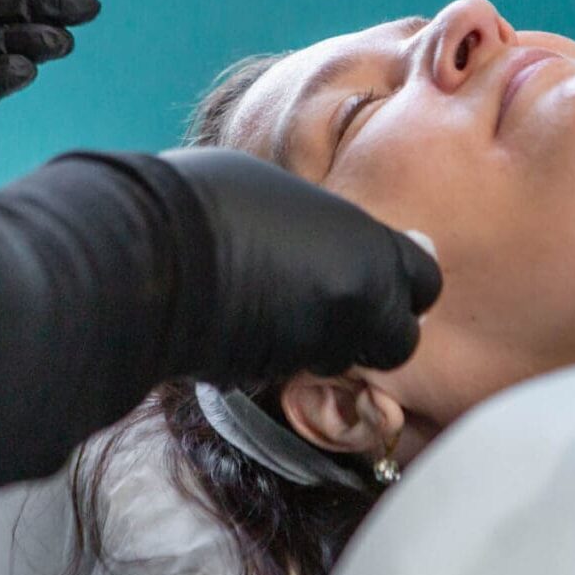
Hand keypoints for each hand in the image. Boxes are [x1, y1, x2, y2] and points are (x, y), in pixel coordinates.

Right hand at [156, 148, 442, 385]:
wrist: (150, 255)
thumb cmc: (213, 202)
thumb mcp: (289, 195)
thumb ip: (338, 228)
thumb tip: (362, 242)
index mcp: (369, 250)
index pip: (424, 281)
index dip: (401, 281)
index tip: (375, 271)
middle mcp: (355, 307)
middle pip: (400, 340)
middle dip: (378, 328)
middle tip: (339, 302)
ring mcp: (315, 347)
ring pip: (348, 359)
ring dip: (329, 340)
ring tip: (282, 303)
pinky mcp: (272, 379)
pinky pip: (300, 369)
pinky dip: (288, 352)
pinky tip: (251, 322)